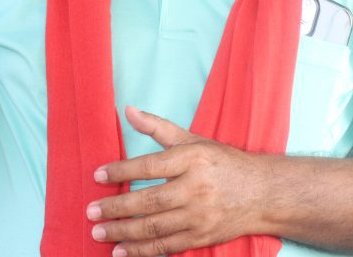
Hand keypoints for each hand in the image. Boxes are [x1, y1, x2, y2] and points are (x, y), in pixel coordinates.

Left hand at [87, 106, 264, 255]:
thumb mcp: (193, 140)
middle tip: (90, 211)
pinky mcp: (201, 237)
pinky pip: (166, 247)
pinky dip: (142, 252)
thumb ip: (158, 127)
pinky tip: (121, 251)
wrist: (262, 194)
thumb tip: (128, 110)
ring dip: (123, 232)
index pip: (149, 166)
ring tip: (98, 232)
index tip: (98, 175)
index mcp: (192, 159)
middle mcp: (196, 188)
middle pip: (149, 201)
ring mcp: (199, 216)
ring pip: (154, 227)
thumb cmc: (223, 163)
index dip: (121, 171)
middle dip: (116, 208)